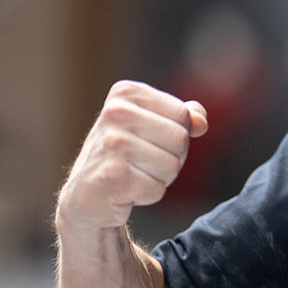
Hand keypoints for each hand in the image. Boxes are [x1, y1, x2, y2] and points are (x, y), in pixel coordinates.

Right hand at [55, 81, 207, 232]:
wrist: (86, 194)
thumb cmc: (126, 155)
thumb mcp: (154, 125)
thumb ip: (184, 116)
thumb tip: (201, 122)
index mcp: (126, 93)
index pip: (183, 115)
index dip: (177, 135)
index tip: (150, 141)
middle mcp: (114, 112)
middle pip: (180, 139)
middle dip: (172, 158)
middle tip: (142, 162)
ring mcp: (110, 143)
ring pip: (171, 166)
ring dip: (160, 178)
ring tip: (133, 175)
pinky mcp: (110, 175)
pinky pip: (157, 189)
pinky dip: (147, 195)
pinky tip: (125, 190)